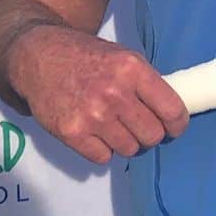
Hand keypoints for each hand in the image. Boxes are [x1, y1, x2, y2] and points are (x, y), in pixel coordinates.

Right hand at [10, 24, 187, 165]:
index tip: (172, 127)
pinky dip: (101, 149)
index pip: (172, 111)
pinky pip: (103, 157)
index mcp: (132, 69)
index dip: (177, 124)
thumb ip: (145, 84)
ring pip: (130, 149)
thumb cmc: (85, 57)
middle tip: (138, 126)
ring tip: (112, 126)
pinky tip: (93, 132)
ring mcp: (93, 115)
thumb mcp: (121, 57)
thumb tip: (170, 115)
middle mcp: (115, 93)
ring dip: (125, 142)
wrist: (38, 57)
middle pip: (152, 135)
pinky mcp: (72, 133)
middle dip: (149, 134)